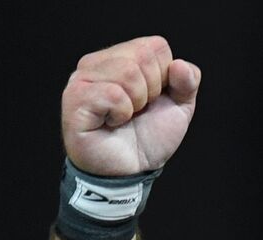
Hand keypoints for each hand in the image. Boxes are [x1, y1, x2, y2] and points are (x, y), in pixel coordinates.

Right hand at [61, 36, 199, 176]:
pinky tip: (111, 122)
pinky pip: (113, 94)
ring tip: (124, 117)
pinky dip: (121, 114)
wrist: (130, 171)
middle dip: (151, 91)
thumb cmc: (148, 138)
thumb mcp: (178, 108)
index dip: (165, 77)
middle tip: (137, 111)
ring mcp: (83, 79)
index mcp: (122, 58)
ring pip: (128, 72)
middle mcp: (98, 62)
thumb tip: (181, 65)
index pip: (156, 46)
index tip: (152, 99)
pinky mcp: (75, 99)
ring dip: (136, 103)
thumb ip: (187, 83)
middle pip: (142, 56)